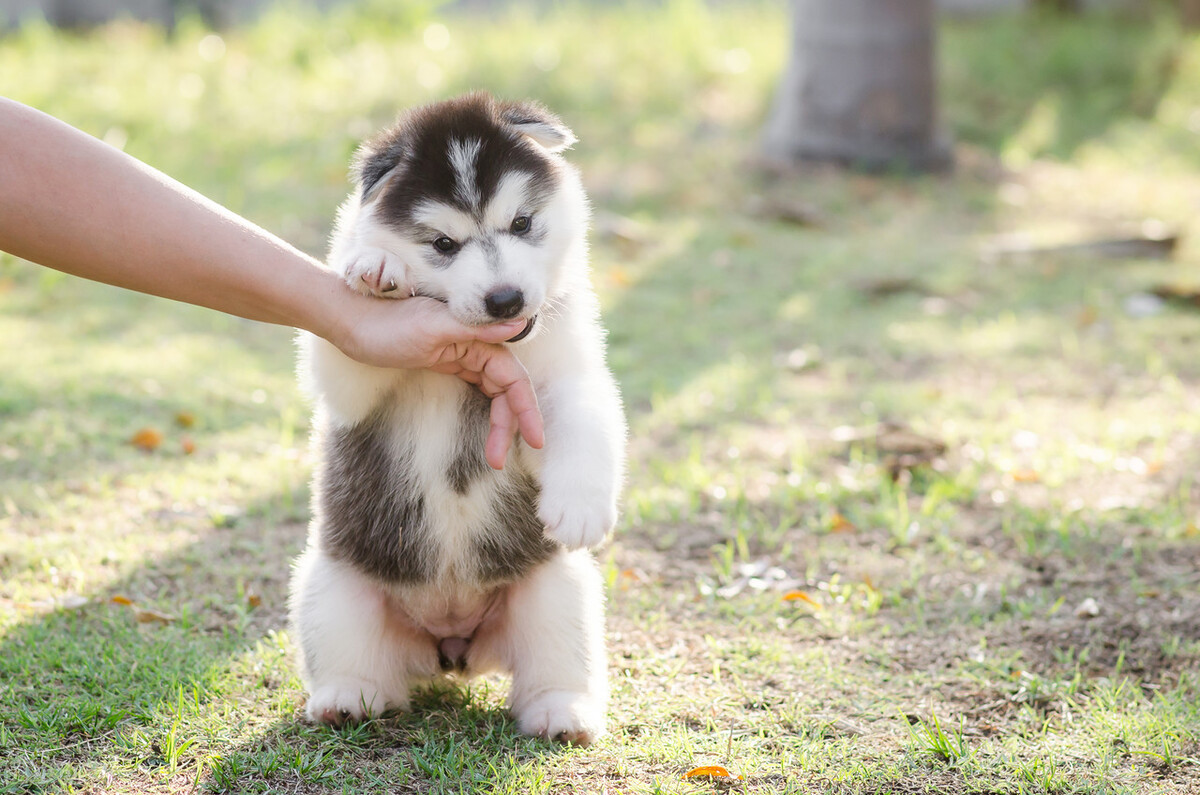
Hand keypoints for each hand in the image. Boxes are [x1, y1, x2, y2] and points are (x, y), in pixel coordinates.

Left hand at [334, 296, 542, 468]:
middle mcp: (476, 345)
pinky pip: (479, 391)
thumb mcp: (432, 327)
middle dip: (509, 426)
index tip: (534, 441)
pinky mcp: (450, 364)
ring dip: (498, 425)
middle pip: (507, 391)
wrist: (352, 323)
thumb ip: (477, 327)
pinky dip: (486, 412)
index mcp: (477, 336)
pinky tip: (486, 432)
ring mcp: (463, 356)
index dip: (526, 409)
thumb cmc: (387, 324)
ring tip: (493, 458)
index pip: (513, 378)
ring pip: (494, 394)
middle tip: (499, 461)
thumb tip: (520, 323)